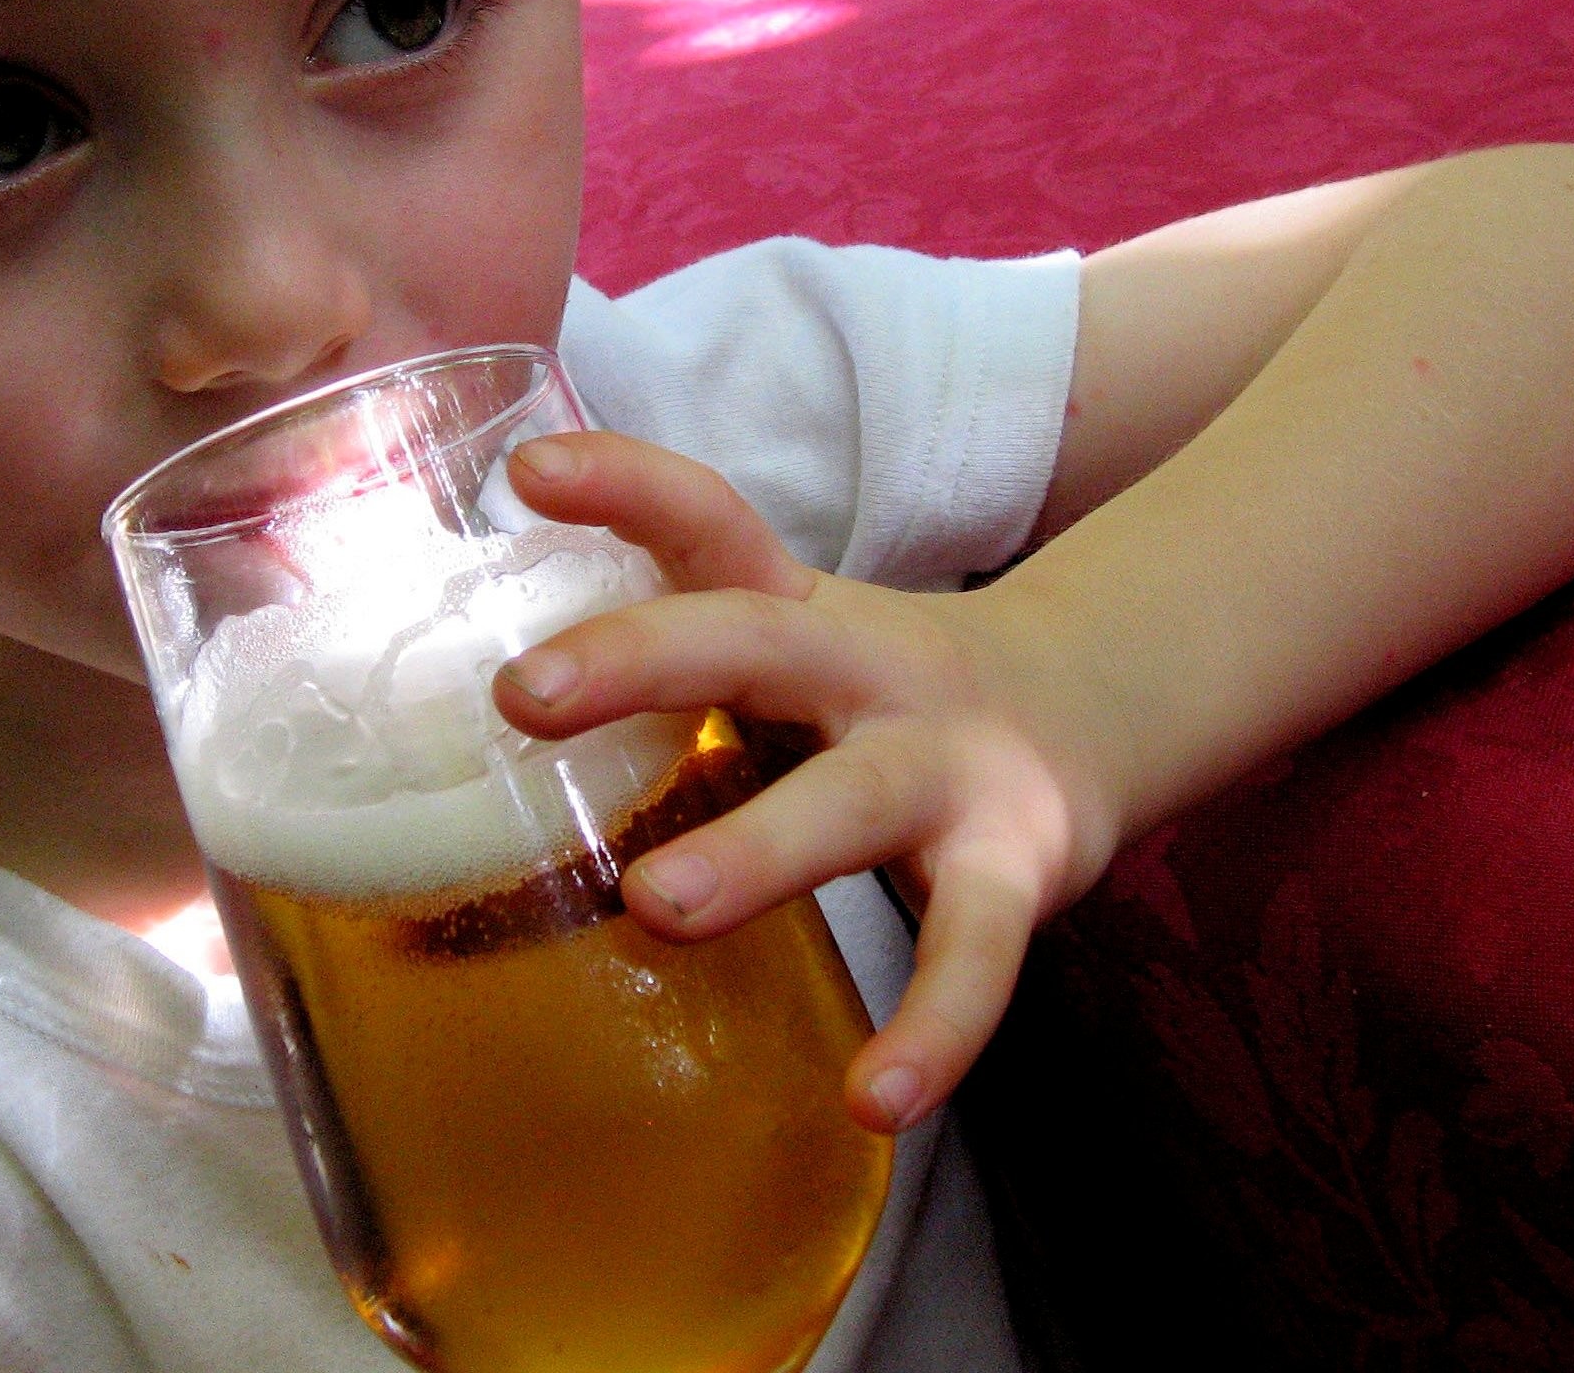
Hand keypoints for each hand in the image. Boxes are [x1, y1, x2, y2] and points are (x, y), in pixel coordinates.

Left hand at [489, 431, 1123, 1133]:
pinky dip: (931, 1031)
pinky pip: (972, 956)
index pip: (709, 523)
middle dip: (643, 658)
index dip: (625, 486)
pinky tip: (875, 1099)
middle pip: (758, 640)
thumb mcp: (793, 644)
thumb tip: (476, 706)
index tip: (525, 474)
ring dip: (759, 850)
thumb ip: (676, 661)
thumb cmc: (888, 695)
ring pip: (852, 802)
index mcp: (801, 610)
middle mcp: (873, 669)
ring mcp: (950, 767)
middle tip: (523, 695)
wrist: (1096, 709)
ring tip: (659, 908)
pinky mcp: (1018, 867)